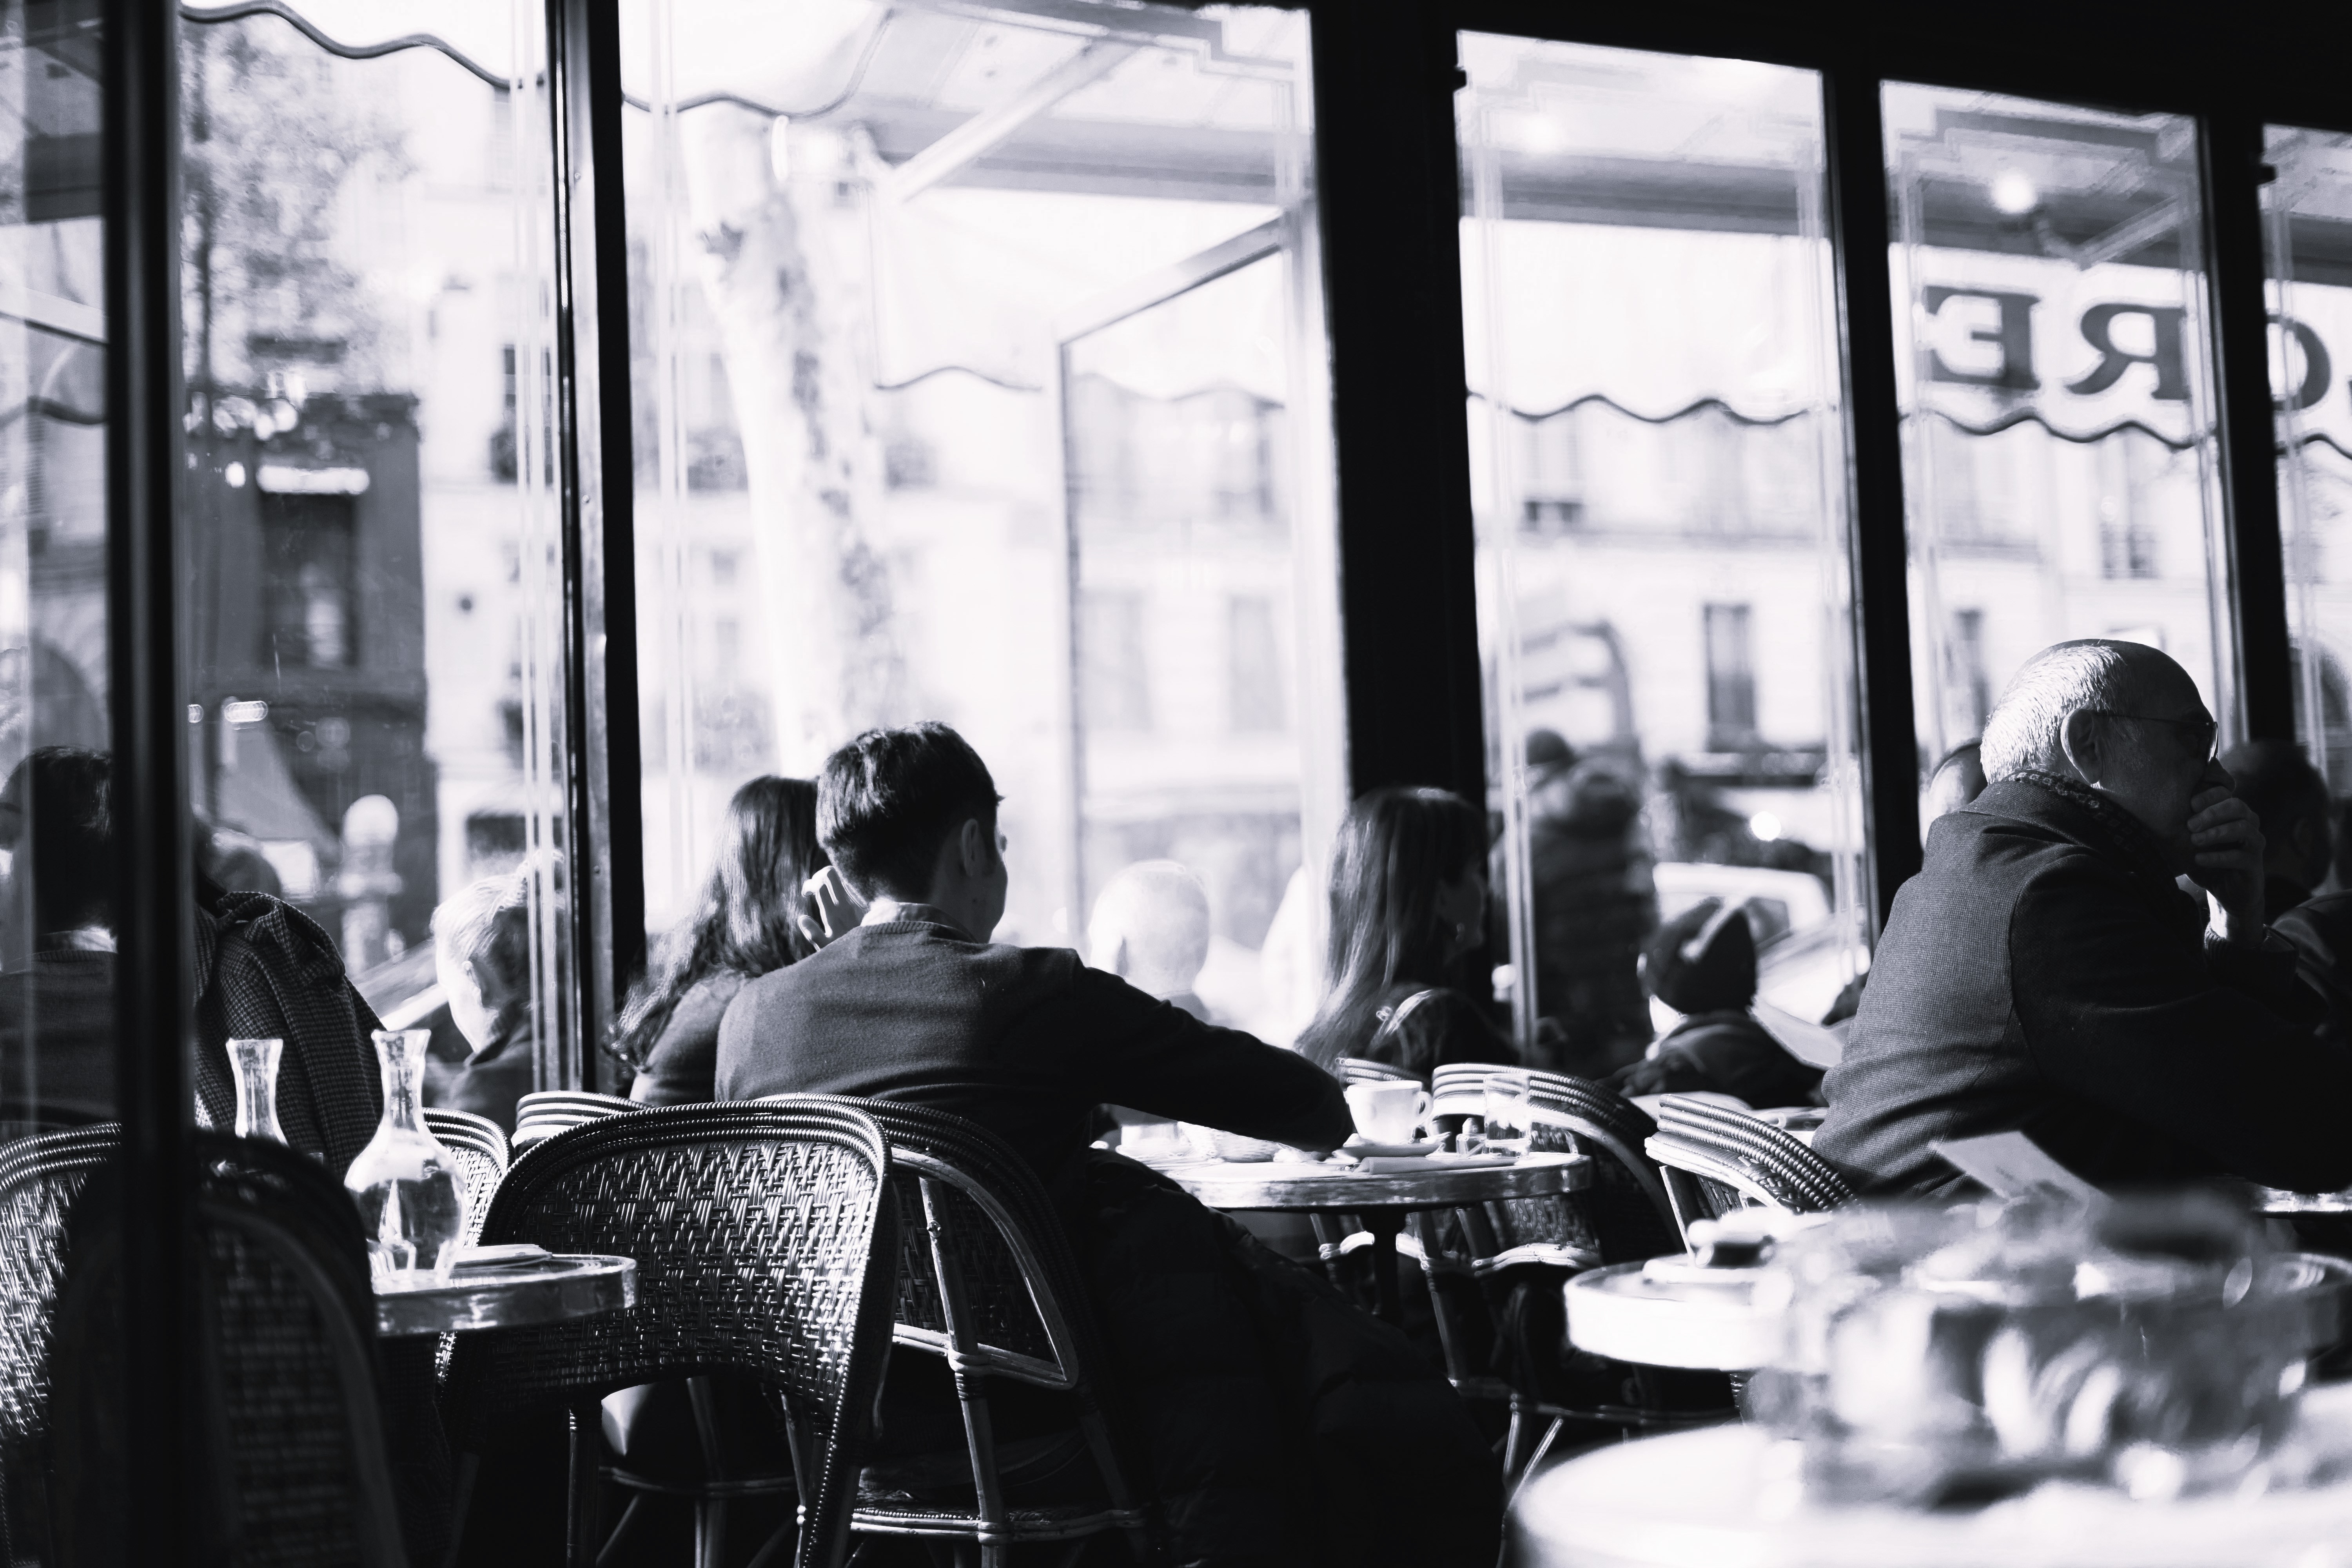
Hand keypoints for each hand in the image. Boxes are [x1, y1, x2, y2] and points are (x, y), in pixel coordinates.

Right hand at [796, 866, 867, 950]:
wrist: (876, 952)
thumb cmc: (848, 953)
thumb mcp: (827, 948)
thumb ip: (813, 934)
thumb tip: (802, 918)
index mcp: (834, 914)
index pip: (819, 886)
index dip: (809, 885)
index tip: (806, 894)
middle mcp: (846, 904)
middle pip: (830, 874)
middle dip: (818, 875)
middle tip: (815, 886)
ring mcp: (857, 901)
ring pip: (841, 876)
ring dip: (830, 879)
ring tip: (825, 889)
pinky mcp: (866, 901)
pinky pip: (852, 884)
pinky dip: (842, 883)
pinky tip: (838, 893)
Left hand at [2186, 785, 2264, 944]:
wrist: (2225, 891)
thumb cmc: (2206, 860)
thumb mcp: (2191, 842)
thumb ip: (2182, 826)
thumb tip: (2155, 811)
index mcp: (2233, 813)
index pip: (2225, 793)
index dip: (2209, 795)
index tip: (2190, 804)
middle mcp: (2248, 823)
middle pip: (2237, 806)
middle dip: (2212, 813)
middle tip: (2190, 825)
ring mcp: (2254, 843)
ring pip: (2242, 828)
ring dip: (2215, 832)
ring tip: (2194, 841)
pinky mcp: (2254, 864)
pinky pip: (2240, 856)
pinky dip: (2217, 857)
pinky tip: (2198, 859)